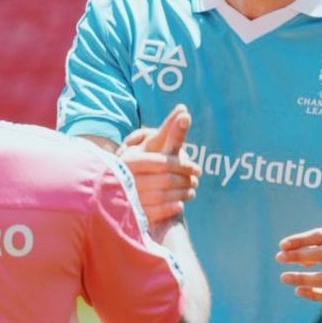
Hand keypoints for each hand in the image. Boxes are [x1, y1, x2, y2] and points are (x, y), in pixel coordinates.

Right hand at [118, 104, 200, 223]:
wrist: (123, 189)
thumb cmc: (144, 162)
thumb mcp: (155, 145)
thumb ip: (170, 130)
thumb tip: (185, 109)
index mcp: (130, 160)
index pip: (163, 162)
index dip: (184, 166)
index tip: (198, 169)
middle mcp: (126, 177)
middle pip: (165, 180)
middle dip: (185, 181)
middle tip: (196, 181)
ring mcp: (127, 197)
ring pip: (161, 196)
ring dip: (181, 194)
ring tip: (191, 191)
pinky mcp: (130, 213)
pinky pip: (155, 212)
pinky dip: (170, 208)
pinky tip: (180, 204)